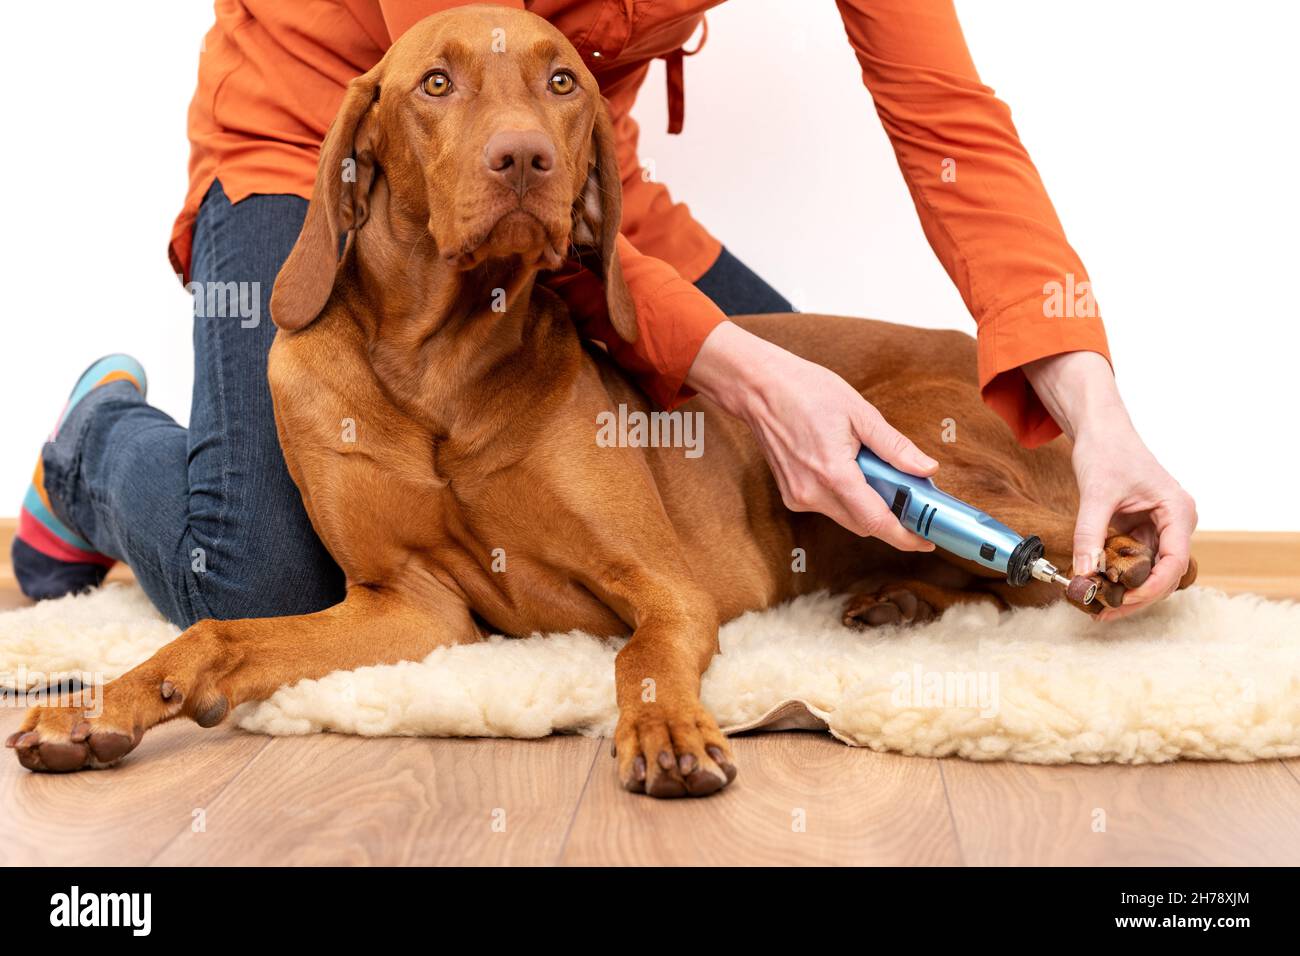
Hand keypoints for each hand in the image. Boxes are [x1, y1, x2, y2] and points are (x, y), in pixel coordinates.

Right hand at [686, 321, 936, 550]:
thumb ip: (895, 447)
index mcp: (834, 474)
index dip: (904, 537)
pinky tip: (848, 470)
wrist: (758, 388)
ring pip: (846, 517)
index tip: (925, 542)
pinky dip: (846, 497)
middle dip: (890, 518)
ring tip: (876, 473)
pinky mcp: (790, 494)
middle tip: (911, 500)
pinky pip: (828, 507)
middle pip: (863, 525)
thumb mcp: (859, 413)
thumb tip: (926, 469)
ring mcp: (798, 497)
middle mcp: (812, 493)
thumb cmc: (805, 391)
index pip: (876, 521)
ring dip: (867, 505)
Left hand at [1024, 351, 1196, 620]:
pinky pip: (1133, 560)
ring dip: (1124, 588)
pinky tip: (1094, 584)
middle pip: (1163, 574)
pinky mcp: (1142, 530)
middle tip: (1102, 612)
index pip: (1174, 562)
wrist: (1100, 431)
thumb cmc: (1107, 452)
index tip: (1121, 602)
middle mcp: (1175, 523)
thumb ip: (1090, 534)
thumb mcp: (1096, 494)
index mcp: (1177, 511)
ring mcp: (1160, 528)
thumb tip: (1085, 573)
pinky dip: (1115, 574)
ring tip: (1095, 603)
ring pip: (1148, 571)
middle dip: (1135, 595)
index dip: (1150, 588)